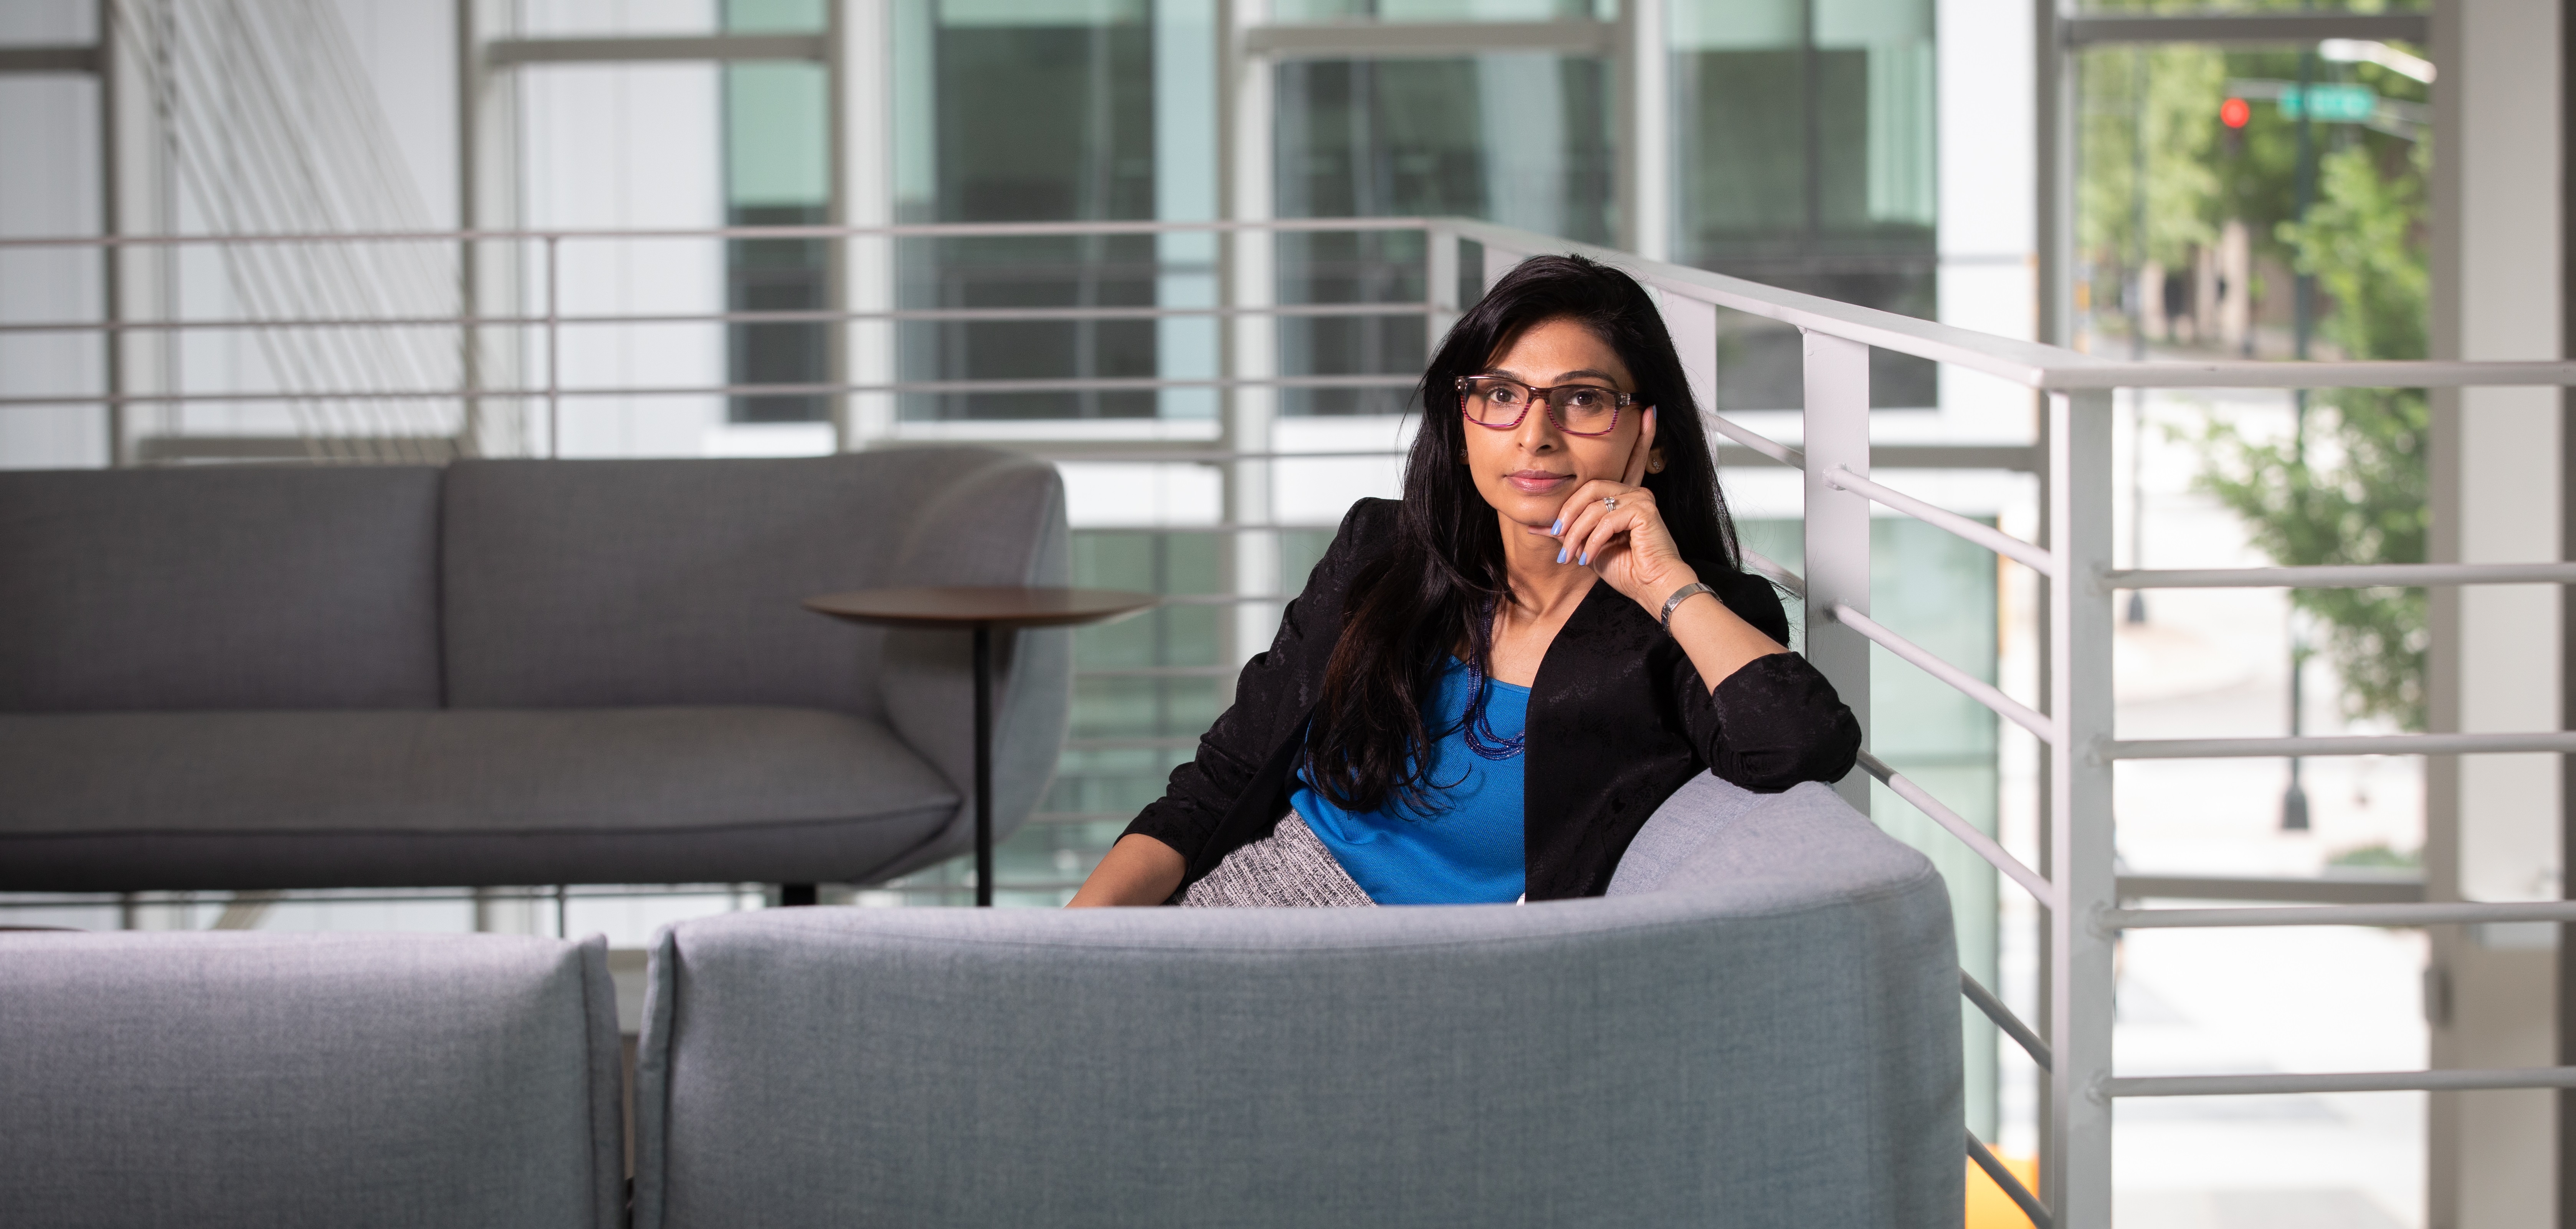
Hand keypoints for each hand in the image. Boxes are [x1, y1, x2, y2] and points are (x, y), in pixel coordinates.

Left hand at [1537, 407, 1697, 612]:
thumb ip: (1568, 531)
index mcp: (1626, 496)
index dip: (1639, 437)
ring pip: (1593, 505)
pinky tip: (1591, 557)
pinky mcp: (1644, 510)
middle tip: (1560, 539)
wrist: (1650, 588)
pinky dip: (1592, 541)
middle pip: (1589, 488)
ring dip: (1577, 533)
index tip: (1642, 416)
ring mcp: (1641, 499)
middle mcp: (1635, 492)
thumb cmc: (1626, 570)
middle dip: (1569, 515)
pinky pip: (1606, 519)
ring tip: (1573, 555)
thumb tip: (1536, 526)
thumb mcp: (1588, 547)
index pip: (1628, 460)